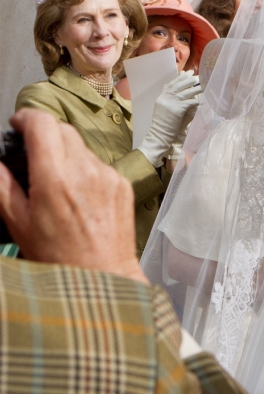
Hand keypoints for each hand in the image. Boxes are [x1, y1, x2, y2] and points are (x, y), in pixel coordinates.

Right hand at [0, 110, 145, 282]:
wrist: (102, 275)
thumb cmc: (59, 256)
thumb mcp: (18, 221)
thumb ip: (3, 185)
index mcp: (56, 178)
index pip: (43, 124)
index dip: (26, 118)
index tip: (18, 124)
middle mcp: (86, 171)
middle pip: (64, 129)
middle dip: (45, 133)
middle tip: (32, 150)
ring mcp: (108, 176)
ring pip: (83, 147)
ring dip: (66, 153)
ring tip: (56, 181)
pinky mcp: (123, 184)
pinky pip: (100, 165)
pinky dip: (86, 170)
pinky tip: (78, 193)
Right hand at [138, 71, 201, 166]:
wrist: (158, 134)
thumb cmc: (162, 123)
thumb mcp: (161, 107)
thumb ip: (165, 96)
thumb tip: (166, 85)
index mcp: (162, 97)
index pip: (172, 83)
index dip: (181, 77)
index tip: (189, 72)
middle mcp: (165, 98)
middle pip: (180, 85)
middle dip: (190, 80)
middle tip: (199, 76)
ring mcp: (171, 103)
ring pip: (186, 93)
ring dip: (196, 89)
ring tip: (204, 85)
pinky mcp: (177, 109)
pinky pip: (190, 102)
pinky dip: (197, 101)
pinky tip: (204, 99)